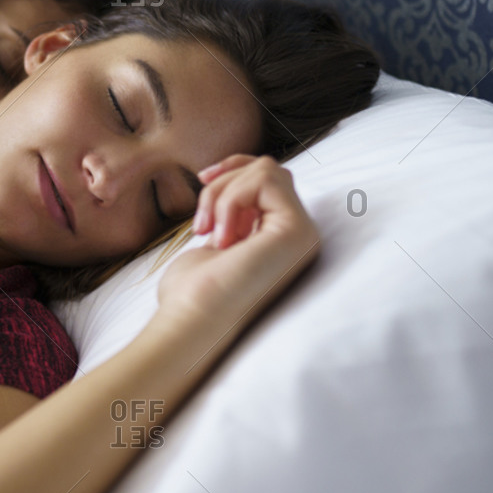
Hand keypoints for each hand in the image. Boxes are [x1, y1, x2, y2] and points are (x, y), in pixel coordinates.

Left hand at [156, 154, 320, 327]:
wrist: (190, 323)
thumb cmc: (191, 293)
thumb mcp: (212, 240)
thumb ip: (229, 212)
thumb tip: (221, 179)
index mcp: (279, 239)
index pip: (269, 180)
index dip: (235, 169)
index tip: (203, 180)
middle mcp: (298, 238)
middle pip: (269, 170)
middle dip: (225, 182)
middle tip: (201, 225)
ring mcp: (302, 235)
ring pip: (267, 170)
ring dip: (223, 194)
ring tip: (207, 232)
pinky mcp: (297, 231)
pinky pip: (266, 178)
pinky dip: (231, 198)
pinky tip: (221, 237)